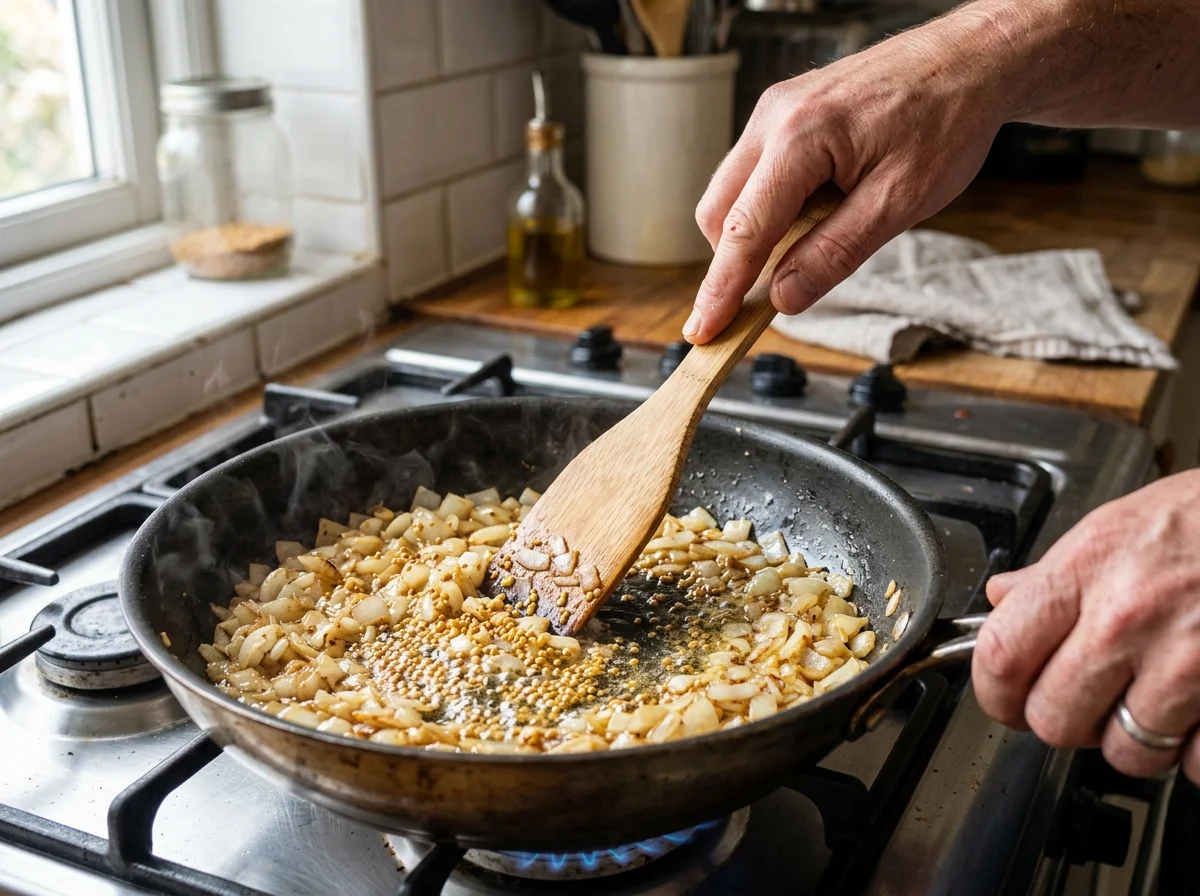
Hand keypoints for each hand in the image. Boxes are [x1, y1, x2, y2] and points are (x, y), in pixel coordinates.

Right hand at [684, 11, 1010, 343]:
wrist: (973, 59)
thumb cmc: (947, 120)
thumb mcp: (899, 203)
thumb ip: (834, 253)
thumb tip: (783, 297)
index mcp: (800, 138)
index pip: (743, 231)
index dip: (720, 289)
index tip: (702, 330)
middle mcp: (774, 118)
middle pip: (720, 212)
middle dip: (735, 261)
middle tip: (771, 296)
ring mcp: (775, 111)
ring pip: (732, 193)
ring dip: (756, 233)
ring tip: (817, 238)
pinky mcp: (785, 113)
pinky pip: (755, 173)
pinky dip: (771, 207)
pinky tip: (817, 211)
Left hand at [973, 468, 1199, 781]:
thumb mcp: (1119, 525)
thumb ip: (1055, 573)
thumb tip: (1002, 600)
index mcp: (1086, 570)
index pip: (1001, 655)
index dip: (995, 692)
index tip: (1006, 699)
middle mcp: (1127, 618)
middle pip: (1053, 719)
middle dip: (1066, 722)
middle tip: (1087, 702)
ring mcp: (1185, 663)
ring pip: (1126, 754)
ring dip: (1138, 741)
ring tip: (1155, 701)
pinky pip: (1196, 764)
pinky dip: (1198, 751)